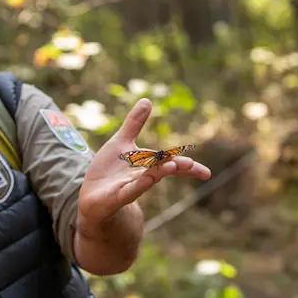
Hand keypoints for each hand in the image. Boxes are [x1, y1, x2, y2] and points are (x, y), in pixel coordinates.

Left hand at [77, 98, 211, 223]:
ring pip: (147, 179)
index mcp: (147, 164)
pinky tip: (149, 179)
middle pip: (162, 170)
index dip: (188, 167)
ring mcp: (129, 187)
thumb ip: (135, 123)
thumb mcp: (121, 142)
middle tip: (189, 164)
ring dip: (159, 173)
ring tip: (173, 166)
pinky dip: (139, 185)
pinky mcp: (116, 197)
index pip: (171, 163)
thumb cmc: (108, 169)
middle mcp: (142, 176)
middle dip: (176, 166)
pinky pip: (129, 191)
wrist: (91, 193)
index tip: (206, 173)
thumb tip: (147, 100)